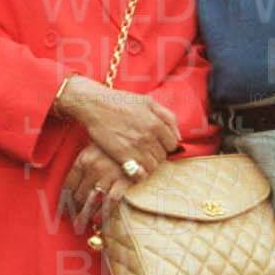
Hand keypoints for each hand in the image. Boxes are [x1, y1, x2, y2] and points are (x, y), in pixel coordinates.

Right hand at [55, 77, 178, 174]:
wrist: (95, 104)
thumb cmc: (121, 101)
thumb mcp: (149, 102)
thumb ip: (168, 117)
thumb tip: (179, 137)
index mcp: (156, 123)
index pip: (172, 144)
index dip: (166, 145)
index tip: (157, 143)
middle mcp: (148, 136)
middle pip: (162, 157)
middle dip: (156, 154)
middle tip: (146, 150)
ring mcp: (135, 147)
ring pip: (152, 166)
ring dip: (148, 164)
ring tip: (139, 158)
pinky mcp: (122, 156)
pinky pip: (138, 173)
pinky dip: (139, 173)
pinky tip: (134, 166)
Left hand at [61, 144, 136, 235]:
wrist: (139, 136)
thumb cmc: (116, 141)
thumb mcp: (97, 145)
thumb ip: (88, 160)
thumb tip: (77, 182)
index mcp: (85, 158)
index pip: (69, 184)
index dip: (65, 199)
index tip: (63, 208)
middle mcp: (94, 168)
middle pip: (80, 195)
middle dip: (76, 208)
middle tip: (74, 217)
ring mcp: (109, 176)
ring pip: (92, 201)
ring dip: (85, 214)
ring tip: (80, 223)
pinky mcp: (124, 182)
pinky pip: (110, 202)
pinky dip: (103, 213)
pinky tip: (98, 220)